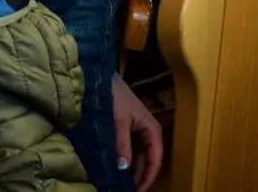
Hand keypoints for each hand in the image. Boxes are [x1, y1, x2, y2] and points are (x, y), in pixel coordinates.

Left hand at [113, 74, 163, 191]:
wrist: (101, 77)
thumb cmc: (114, 96)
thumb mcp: (118, 121)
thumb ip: (122, 145)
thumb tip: (125, 169)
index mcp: (152, 129)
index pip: (155, 159)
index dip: (148, 177)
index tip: (138, 191)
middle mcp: (148, 132)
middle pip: (148, 160)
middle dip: (140, 176)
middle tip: (129, 189)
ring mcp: (137, 131)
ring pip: (138, 156)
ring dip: (132, 170)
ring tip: (123, 183)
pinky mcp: (127, 129)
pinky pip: (130, 149)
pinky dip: (125, 160)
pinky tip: (117, 168)